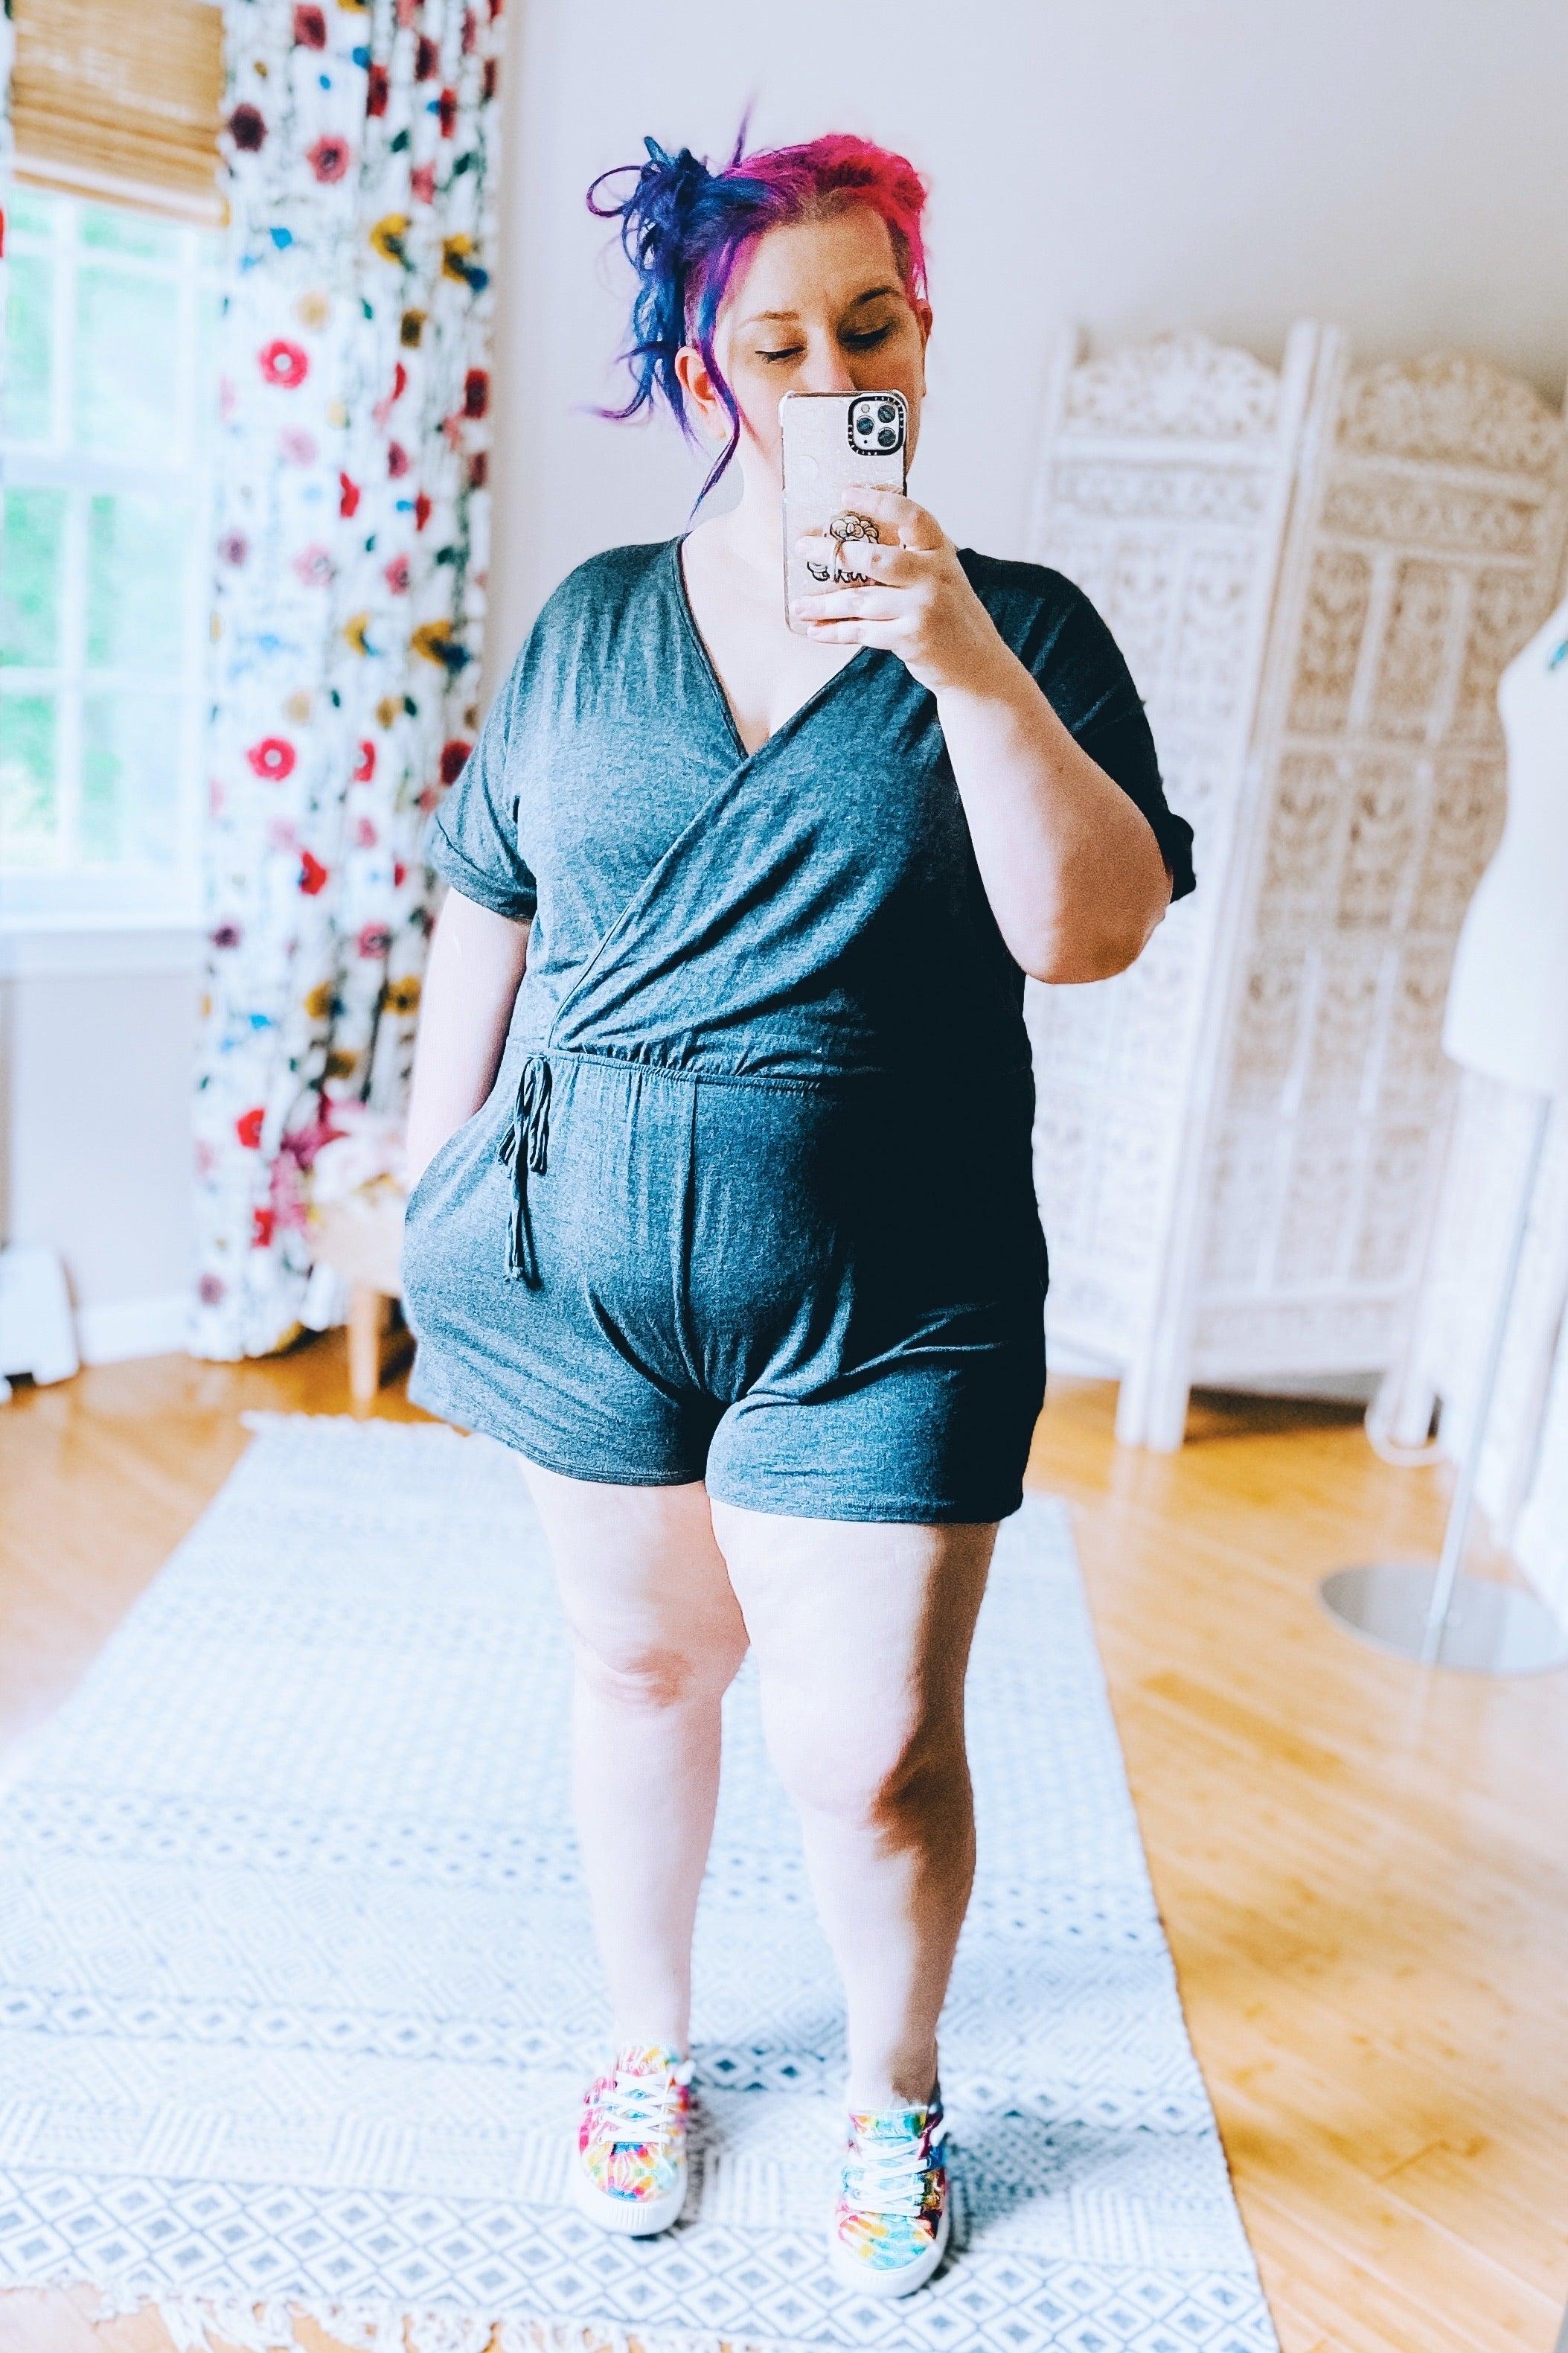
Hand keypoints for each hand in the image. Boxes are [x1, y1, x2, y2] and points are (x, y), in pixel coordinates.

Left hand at [790, 485, 1009, 695]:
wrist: (977, 666)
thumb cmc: (950, 618)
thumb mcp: (940, 578)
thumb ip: (909, 559)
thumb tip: (852, 545)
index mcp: (940, 552)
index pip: (910, 515)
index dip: (877, 500)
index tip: (845, 493)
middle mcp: (934, 575)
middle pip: (873, 557)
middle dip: (832, 553)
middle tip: (803, 548)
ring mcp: (924, 607)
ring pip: (860, 599)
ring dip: (823, 603)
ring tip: (800, 604)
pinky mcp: (912, 638)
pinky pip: (862, 631)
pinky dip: (835, 632)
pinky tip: (815, 630)